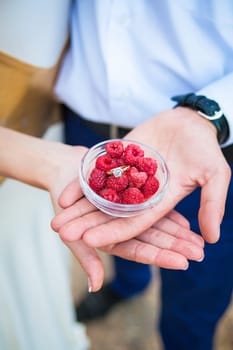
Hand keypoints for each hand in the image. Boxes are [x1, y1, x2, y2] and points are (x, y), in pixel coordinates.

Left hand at [52, 107, 229, 249]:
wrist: (190, 121)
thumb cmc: (204, 148)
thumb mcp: (214, 174)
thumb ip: (212, 203)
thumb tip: (213, 238)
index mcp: (160, 202)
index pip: (134, 223)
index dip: (112, 232)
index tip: (89, 240)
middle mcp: (140, 194)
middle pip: (110, 214)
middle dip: (86, 223)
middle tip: (61, 233)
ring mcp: (127, 177)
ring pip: (100, 197)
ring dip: (79, 208)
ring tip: (56, 218)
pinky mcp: (119, 160)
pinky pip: (99, 174)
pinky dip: (83, 183)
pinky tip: (65, 194)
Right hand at [52, 191, 203, 290]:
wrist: (63, 171)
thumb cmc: (64, 204)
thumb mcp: (71, 231)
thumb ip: (85, 257)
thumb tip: (95, 287)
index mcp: (111, 240)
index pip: (139, 251)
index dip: (160, 257)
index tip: (183, 263)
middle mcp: (124, 229)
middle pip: (154, 239)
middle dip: (176, 246)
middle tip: (200, 253)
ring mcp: (130, 213)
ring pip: (158, 224)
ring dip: (178, 232)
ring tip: (199, 240)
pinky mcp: (134, 197)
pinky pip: (154, 205)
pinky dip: (169, 213)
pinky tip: (186, 220)